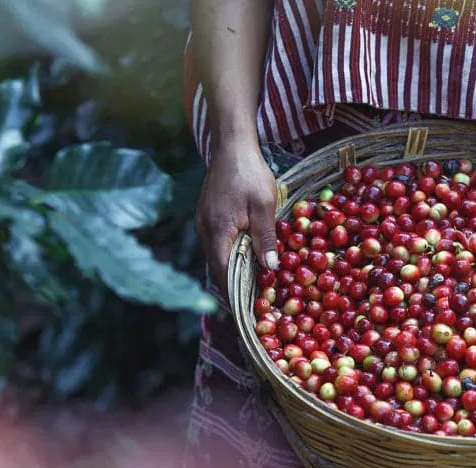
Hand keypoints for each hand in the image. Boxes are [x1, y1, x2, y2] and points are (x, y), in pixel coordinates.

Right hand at [194, 142, 279, 297]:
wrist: (231, 145)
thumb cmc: (249, 172)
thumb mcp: (264, 205)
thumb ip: (266, 237)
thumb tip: (270, 267)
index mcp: (217, 231)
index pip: (222, 274)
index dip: (233, 295)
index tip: (245, 313)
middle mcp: (205, 231)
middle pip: (217, 269)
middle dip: (233, 288)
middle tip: (253, 306)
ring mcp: (204, 223)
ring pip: (216, 256)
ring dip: (232, 272)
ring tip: (252, 288)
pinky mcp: (208, 216)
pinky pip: (218, 244)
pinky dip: (230, 256)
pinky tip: (246, 259)